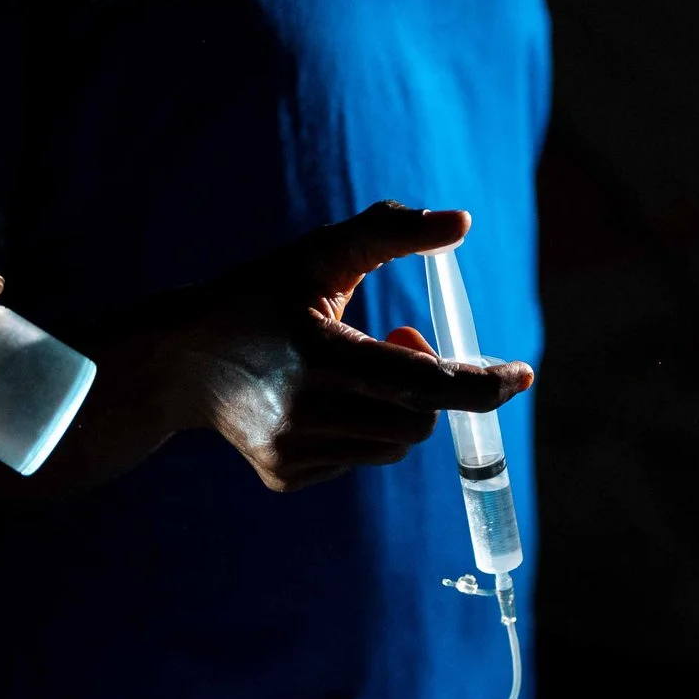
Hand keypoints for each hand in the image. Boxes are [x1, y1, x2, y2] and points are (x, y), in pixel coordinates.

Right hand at [147, 202, 534, 491]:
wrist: (178, 363)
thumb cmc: (257, 298)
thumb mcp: (315, 255)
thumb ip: (389, 231)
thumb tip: (462, 221)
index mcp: (317, 353)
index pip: (421, 383)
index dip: (479, 383)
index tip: (521, 374)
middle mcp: (303, 412)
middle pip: (418, 420)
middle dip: (432, 389)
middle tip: (397, 342)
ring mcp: (292, 452)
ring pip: (394, 445)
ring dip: (396, 410)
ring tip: (346, 372)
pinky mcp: (286, 476)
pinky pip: (361, 459)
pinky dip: (361, 431)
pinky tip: (315, 403)